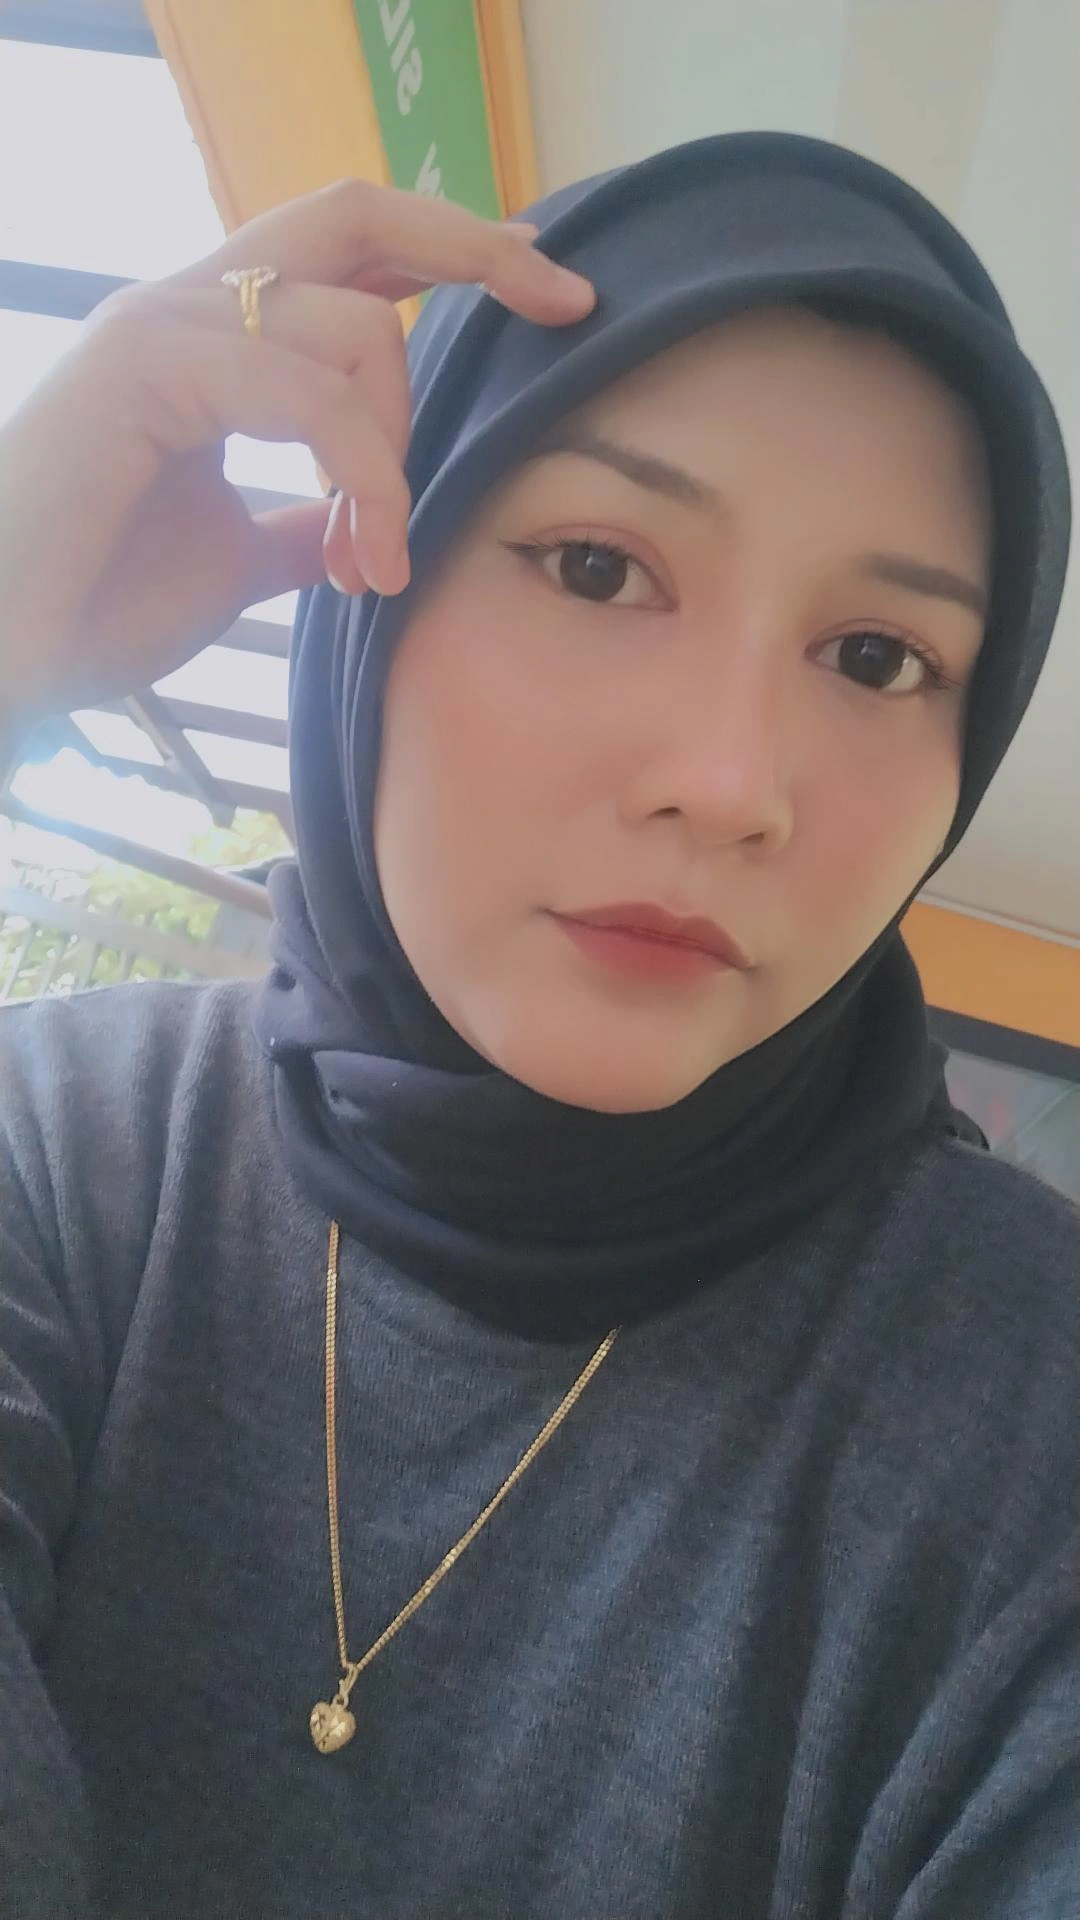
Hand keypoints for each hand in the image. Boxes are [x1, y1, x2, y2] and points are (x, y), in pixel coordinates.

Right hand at [0, 177, 593, 730]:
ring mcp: (161, 324)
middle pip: (354, 213)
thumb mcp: (237, 557)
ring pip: (350, 322)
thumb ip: (303, 521)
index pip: (346, 254)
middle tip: (564, 297)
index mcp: (213, 339)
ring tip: (386, 558)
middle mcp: (187, 306)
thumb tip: (366, 526)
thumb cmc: (97, 604)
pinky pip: (302, 390)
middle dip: (473, 246)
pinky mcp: (141, 366)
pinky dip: (363, 472)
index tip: (543, 291)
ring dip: (401, 447)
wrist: (7, 655)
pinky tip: (367, 556)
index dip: (448, 255)